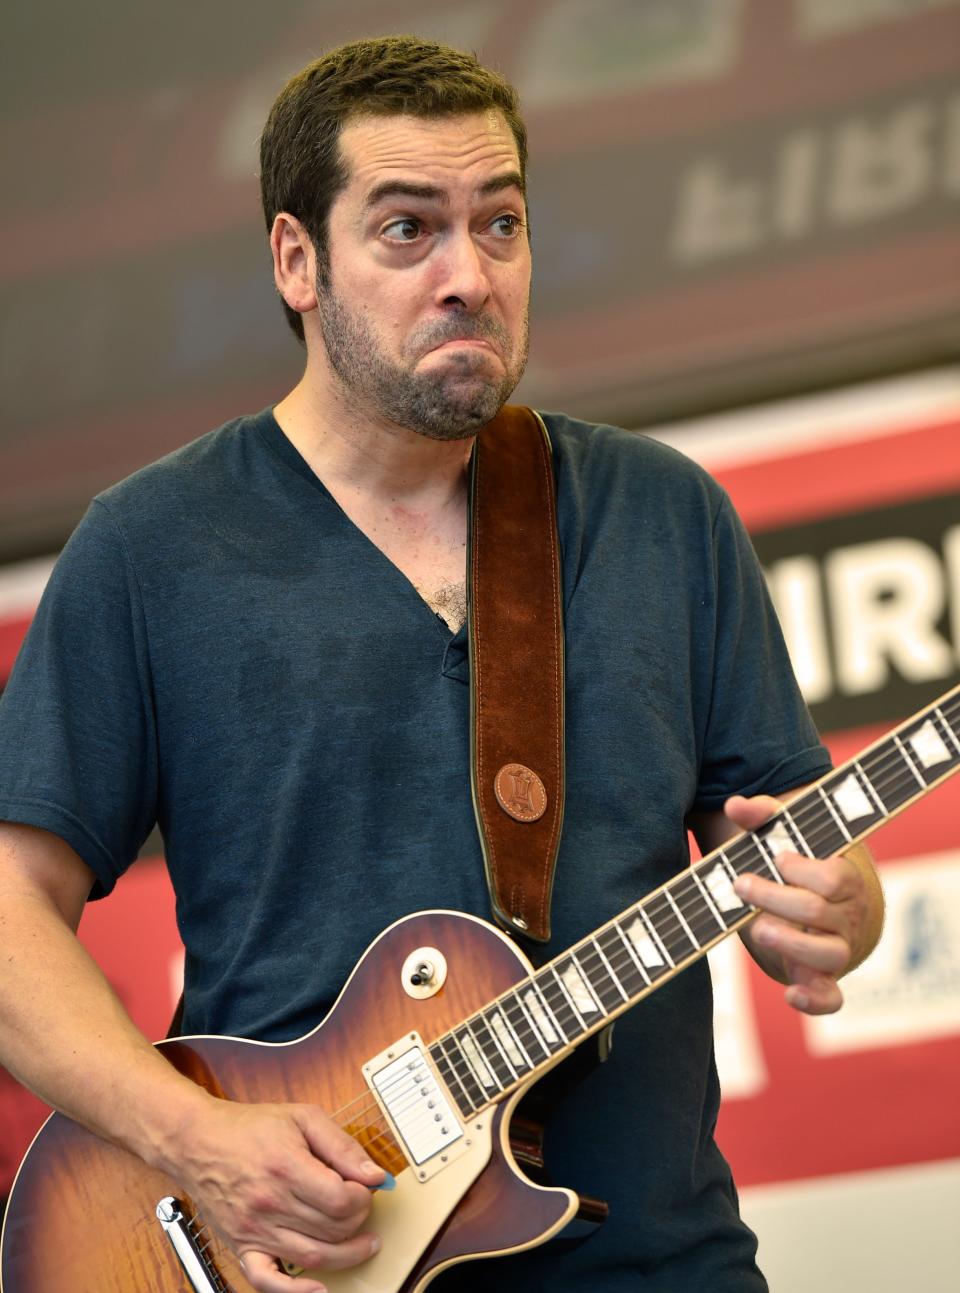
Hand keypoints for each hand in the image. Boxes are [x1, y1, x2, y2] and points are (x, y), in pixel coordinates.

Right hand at [164, 1096, 385, 1292]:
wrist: (197, 1141)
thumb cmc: (249, 1128)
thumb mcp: (302, 1118)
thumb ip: (342, 1145)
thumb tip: (375, 1175)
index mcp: (287, 1168)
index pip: (341, 1200)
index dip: (363, 1197)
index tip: (365, 1187)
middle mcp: (270, 1204)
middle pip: (332, 1230)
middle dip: (359, 1221)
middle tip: (362, 1207)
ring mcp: (254, 1230)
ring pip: (312, 1257)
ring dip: (346, 1255)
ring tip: (362, 1244)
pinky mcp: (242, 1246)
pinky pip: (266, 1281)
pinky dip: (294, 1292)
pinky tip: (318, 1288)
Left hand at [724, 793, 877, 1015]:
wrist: (812, 905)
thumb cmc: (794, 865)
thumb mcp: (781, 836)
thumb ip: (762, 816)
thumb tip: (734, 805)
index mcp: (844, 879)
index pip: (834, 877)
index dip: (802, 869)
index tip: (776, 859)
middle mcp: (846, 916)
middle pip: (816, 912)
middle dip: (773, 897)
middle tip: (740, 885)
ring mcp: (837, 950)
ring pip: (827, 955)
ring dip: (788, 943)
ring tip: (756, 928)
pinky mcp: (823, 980)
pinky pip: (831, 999)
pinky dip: (813, 1001)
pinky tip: (789, 993)